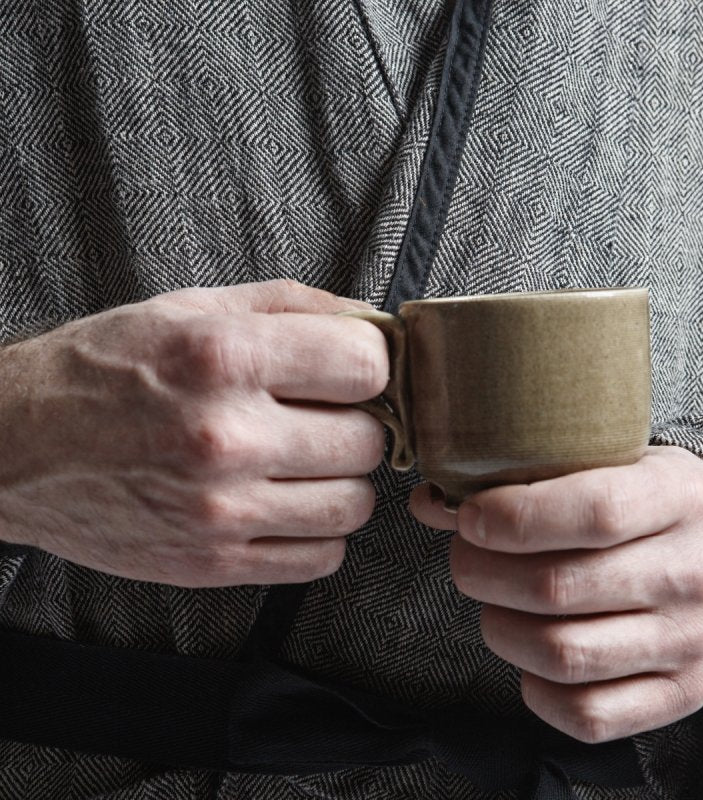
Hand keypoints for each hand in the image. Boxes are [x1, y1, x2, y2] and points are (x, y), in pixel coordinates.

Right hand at [0, 279, 387, 587]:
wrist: (20, 447)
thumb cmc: (105, 370)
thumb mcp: (191, 307)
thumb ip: (293, 305)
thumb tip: (372, 321)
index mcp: (224, 359)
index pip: (366, 365)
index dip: (370, 364)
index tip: (351, 370)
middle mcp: (226, 438)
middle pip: (366, 439)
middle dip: (357, 421)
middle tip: (324, 415)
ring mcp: (221, 511)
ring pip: (355, 505)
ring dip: (343, 480)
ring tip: (306, 462)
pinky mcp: (213, 564)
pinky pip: (322, 558)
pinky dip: (320, 531)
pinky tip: (289, 503)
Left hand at [409, 446, 702, 741]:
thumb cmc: (656, 502)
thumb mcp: (614, 464)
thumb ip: (532, 478)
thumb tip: (433, 502)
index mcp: (680, 500)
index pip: (591, 512)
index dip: (512, 517)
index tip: (468, 515)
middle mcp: (692, 576)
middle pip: (557, 587)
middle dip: (482, 571)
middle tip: (466, 555)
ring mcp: (689, 644)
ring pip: (562, 653)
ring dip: (499, 627)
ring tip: (492, 600)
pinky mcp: (680, 695)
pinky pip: (586, 713)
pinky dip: (536, 687)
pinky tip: (528, 651)